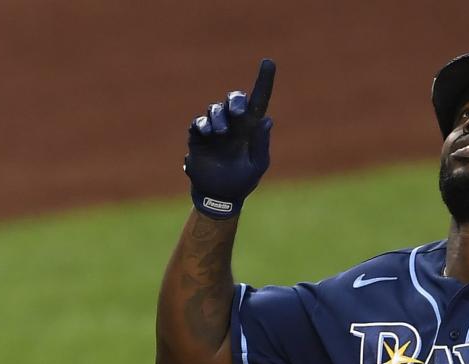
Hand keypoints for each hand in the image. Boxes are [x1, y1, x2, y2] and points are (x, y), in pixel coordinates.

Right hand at [184, 59, 275, 218]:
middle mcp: (234, 124)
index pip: (259, 100)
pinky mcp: (199, 137)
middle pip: (234, 98)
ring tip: (221, 133)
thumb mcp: (257, 165)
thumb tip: (267, 119)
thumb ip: (261, 143)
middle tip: (238, 113)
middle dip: (235, 100)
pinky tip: (208, 135)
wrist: (220, 196)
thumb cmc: (243, 181)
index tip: (269, 62)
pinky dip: (203, 126)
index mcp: (252, 128)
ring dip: (219, 117)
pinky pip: (199, 123)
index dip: (264, 81)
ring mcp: (215, 129)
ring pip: (215, 109)